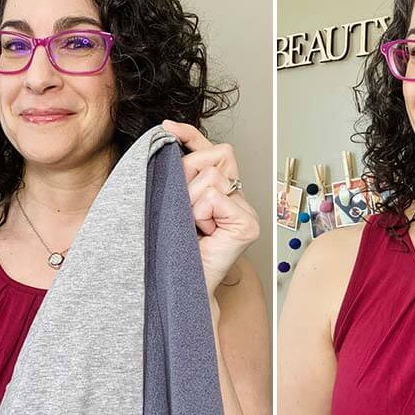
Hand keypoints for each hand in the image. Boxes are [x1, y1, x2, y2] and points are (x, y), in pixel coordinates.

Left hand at [162, 120, 259, 308]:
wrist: (174, 286)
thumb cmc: (170, 248)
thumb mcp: (170, 201)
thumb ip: (177, 173)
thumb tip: (168, 135)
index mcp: (222, 191)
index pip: (213, 150)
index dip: (190, 136)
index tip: (167, 128)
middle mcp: (239, 198)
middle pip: (215, 156)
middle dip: (187, 175)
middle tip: (181, 207)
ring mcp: (247, 211)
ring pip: (212, 176)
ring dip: (190, 200)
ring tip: (190, 226)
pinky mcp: (247, 224)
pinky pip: (215, 197)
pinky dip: (200, 213)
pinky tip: (201, 232)